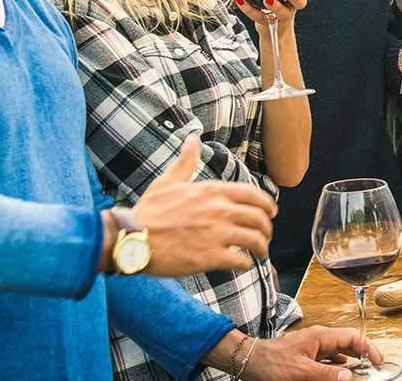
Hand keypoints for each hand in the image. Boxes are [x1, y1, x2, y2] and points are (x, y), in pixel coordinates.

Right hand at [130, 136, 276, 274]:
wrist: (131, 238)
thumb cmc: (148, 211)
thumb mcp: (168, 181)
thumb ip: (186, 161)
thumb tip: (192, 137)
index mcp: (212, 191)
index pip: (253, 195)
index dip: (267, 205)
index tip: (271, 213)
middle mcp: (219, 210)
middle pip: (259, 218)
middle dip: (266, 229)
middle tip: (265, 236)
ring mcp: (216, 234)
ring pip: (255, 240)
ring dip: (261, 248)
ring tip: (259, 253)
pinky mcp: (210, 257)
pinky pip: (240, 261)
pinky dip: (246, 264)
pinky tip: (242, 265)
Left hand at [241, 327, 383, 380]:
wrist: (249, 361)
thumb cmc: (271, 363)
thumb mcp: (301, 371)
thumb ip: (327, 374)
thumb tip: (349, 375)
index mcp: (321, 336)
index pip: (352, 337)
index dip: (368, 348)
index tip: (378, 361)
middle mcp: (319, 338)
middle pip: (348, 342)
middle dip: (362, 354)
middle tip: (373, 368)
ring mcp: (312, 346)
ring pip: (339, 350)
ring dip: (351, 359)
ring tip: (361, 370)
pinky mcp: (306, 354)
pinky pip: (328, 357)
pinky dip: (338, 364)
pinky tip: (340, 372)